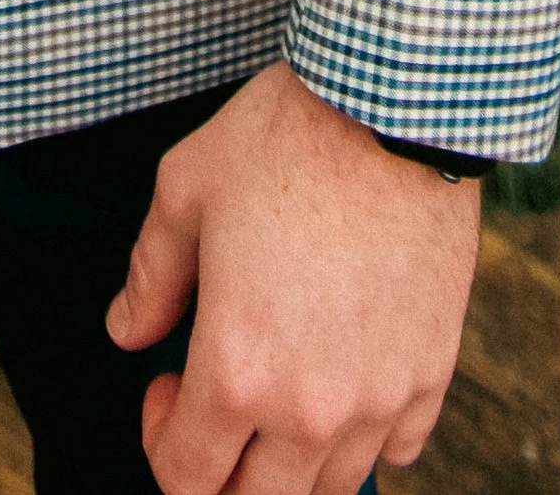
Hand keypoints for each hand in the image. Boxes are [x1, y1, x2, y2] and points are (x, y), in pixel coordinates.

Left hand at [106, 63, 479, 494]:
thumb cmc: (279, 138)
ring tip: (278, 388)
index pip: (186, 482)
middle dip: (222, 471)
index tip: (163, 385)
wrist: (391, 104)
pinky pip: (400, 448)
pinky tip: (346, 377)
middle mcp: (311, 408)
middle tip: (213, 402)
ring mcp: (380, 397)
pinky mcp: (433, 372)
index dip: (159, 443)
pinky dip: (368, 435)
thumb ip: (150, 276)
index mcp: (236, 370)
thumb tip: (126, 332)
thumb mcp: (184, 190)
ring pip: (331, 487)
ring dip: (292, 459)